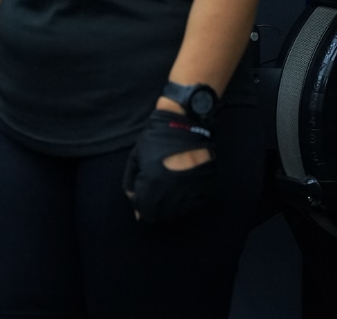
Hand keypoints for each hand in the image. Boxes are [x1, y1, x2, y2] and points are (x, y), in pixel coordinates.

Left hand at [122, 108, 216, 222]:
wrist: (184, 121)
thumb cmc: (156, 138)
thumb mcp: (136, 157)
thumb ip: (131, 184)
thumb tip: (137, 212)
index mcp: (152, 184)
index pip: (146, 213)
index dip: (143, 209)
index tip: (146, 200)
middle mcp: (172, 191)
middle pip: (164, 215)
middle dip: (158, 210)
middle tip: (159, 197)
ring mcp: (191, 189)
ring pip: (181, 213)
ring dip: (174, 207)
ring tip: (172, 193)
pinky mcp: (206, 185)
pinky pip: (197, 205)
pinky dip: (190, 202)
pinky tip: (185, 191)